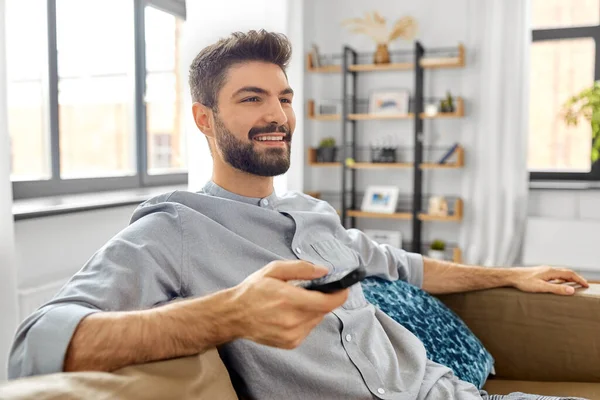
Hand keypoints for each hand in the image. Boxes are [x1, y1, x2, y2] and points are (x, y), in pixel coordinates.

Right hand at [229, 260, 348, 348]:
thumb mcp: (274, 270)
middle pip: (324, 310)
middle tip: (309, 291)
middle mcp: (292, 320)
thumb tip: (324, 271)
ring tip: (294, 302)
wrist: (234, 315)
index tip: (343, 288)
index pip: (327, 302)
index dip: (340, 295)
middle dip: (322, 299)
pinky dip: (304, 320)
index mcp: (289, 299)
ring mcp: (292, 335)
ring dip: (313, 310)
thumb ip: (301, 269)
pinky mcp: (290, 343)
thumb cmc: (253, 291)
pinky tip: (289, 314)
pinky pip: (308, 329)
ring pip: (317, 320)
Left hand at [509, 266, 588, 294]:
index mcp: (550, 271)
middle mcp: (548, 269)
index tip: (586, 285)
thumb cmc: (524, 282)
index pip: (569, 273)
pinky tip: (559, 283)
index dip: (579, 279)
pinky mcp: (538, 273)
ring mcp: (543, 270)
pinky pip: (554, 275)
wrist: (511, 276)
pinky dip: (561, 278)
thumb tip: (572, 291)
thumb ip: (556, 289)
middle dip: (575, 278)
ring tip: (574, 284)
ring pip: (560, 273)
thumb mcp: (541, 287)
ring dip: (568, 278)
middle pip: (566, 272)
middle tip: (583, 285)